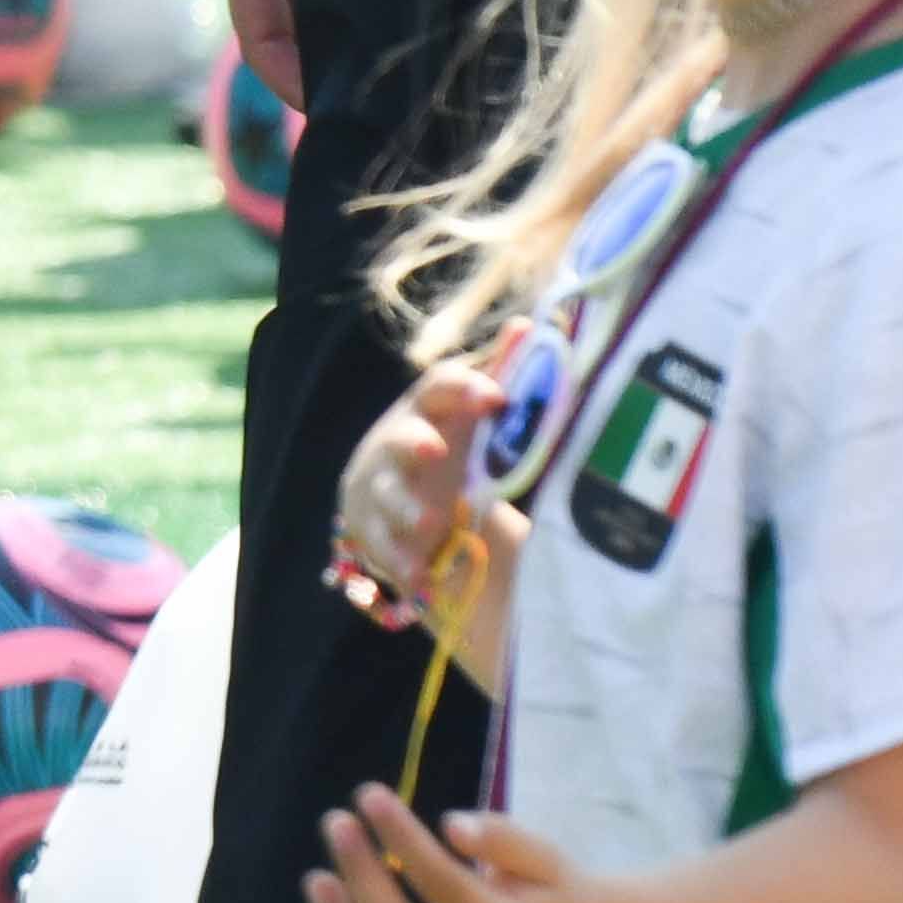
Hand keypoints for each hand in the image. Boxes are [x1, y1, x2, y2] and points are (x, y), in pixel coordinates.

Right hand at [330, 356, 495, 621]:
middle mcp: (395, 444)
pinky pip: (383, 549)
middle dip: (414, 442)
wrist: (402, 505)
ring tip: (430, 525)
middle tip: (436, 450)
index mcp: (427, 409)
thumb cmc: (449, 449)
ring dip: (407, 510)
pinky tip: (421, 579)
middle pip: (400, 438)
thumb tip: (532, 323)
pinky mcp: (370, 533)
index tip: (495, 395)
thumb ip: (500, 373)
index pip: (438, 386)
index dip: (464, 387)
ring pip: (387, 498)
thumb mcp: (472, 414)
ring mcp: (379, 490)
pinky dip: (402, 563)